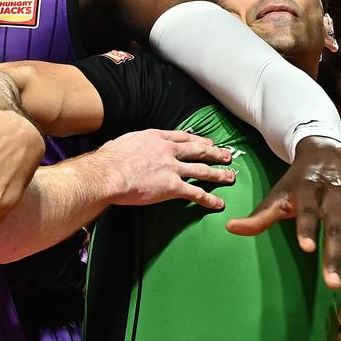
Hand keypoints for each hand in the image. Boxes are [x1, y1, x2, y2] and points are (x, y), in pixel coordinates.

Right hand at [95, 129, 234, 206]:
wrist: (110, 173)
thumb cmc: (109, 160)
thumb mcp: (123, 143)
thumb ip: (132, 145)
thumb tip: (126, 149)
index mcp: (156, 138)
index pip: (182, 137)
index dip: (197, 139)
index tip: (206, 141)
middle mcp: (168, 151)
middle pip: (197, 150)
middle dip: (214, 152)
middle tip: (226, 155)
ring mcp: (173, 168)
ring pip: (202, 170)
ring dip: (218, 173)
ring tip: (230, 176)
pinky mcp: (173, 187)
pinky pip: (195, 193)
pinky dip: (209, 199)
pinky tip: (218, 203)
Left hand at [226, 137, 340, 290]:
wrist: (328, 154)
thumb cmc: (297, 182)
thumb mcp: (278, 194)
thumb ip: (259, 215)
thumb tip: (230, 228)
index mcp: (308, 190)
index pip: (308, 212)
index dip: (307, 228)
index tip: (307, 248)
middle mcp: (334, 196)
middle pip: (335, 228)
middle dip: (335, 256)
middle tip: (333, 283)